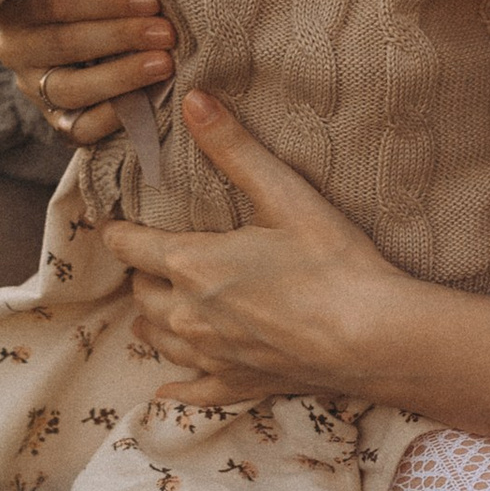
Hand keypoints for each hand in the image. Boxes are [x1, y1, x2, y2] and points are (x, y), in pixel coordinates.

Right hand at [0, 0, 176, 145]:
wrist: (78, 40)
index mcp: (17, 4)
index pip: (55, 2)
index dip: (105, 2)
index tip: (151, 1)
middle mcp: (16, 48)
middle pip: (66, 44)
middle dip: (121, 37)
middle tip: (166, 33)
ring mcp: (31, 88)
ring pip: (71, 89)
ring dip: (122, 76)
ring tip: (163, 64)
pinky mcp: (53, 119)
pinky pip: (79, 128)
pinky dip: (113, 117)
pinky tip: (144, 102)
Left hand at [96, 94, 408, 407]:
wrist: (373, 337)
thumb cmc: (332, 261)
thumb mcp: (284, 193)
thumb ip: (233, 147)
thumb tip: (192, 101)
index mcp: (191, 265)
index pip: (130, 247)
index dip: (119, 231)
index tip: (116, 222)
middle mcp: (188, 316)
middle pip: (141, 293)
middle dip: (144, 273)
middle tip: (155, 257)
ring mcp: (212, 355)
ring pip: (157, 338)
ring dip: (154, 319)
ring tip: (162, 304)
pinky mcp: (238, 385)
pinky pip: (191, 390)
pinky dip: (177, 384)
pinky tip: (169, 387)